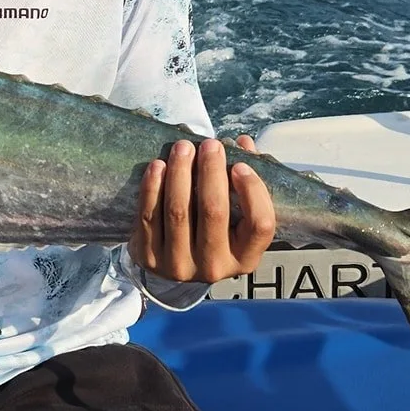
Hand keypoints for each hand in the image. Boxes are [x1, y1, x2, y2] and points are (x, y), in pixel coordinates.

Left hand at [131, 134, 274, 283]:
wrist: (175, 261)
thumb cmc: (214, 230)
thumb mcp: (237, 215)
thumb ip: (246, 180)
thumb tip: (243, 143)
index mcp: (245, 258)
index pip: (260, 225)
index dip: (252, 191)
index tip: (240, 165)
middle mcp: (215, 267)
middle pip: (214, 211)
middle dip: (211, 170)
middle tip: (209, 144)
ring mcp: (180, 266)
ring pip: (178, 211)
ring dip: (180, 172)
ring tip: (183, 147)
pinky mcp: (150, 258)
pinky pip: (149, 217)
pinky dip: (152, 187)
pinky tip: (158, 166)